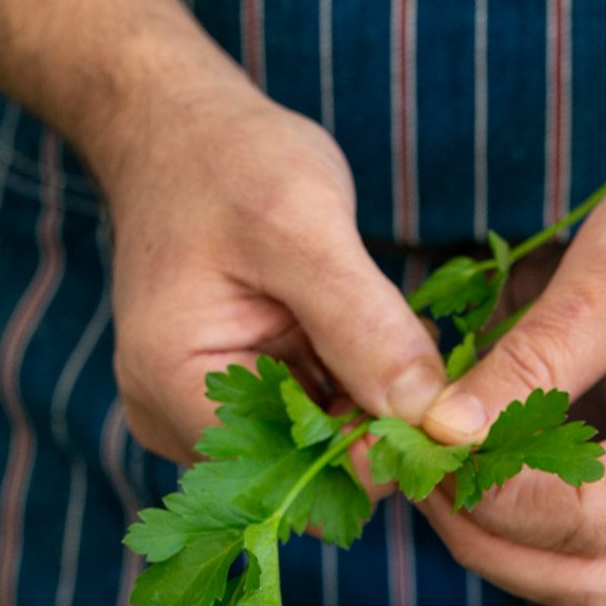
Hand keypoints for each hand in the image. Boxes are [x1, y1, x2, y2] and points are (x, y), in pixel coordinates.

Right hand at [98, 65, 445, 464]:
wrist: (178, 128)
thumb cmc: (226, 160)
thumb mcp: (303, 226)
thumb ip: (366, 326)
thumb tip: (434, 418)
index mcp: (171, 389)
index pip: (292, 476)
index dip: (369, 453)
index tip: (430, 402)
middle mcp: (172, 422)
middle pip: (304, 475)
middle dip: (370, 427)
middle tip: (409, 351)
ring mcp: (197, 416)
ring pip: (315, 452)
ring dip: (364, 406)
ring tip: (378, 329)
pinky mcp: (229, 400)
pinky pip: (308, 422)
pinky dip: (349, 390)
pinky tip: (361, 337)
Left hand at [410, 115, 605, 605]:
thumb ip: (531, 359)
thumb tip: (445, 432)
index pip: (590, 517)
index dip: (495, 499)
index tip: (426, 449)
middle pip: (593, 580)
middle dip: (491, 546)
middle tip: (424, 480)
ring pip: (598, 578)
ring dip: (512, 547)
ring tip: (449, 477)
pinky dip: (542, 528)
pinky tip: (495, 472)